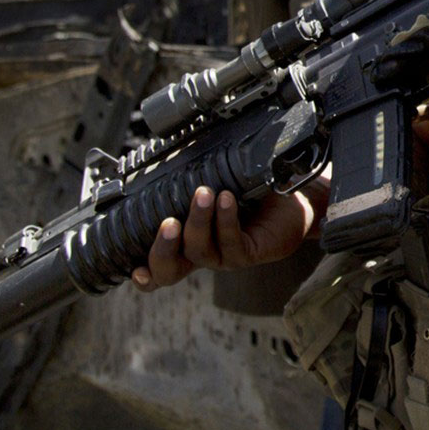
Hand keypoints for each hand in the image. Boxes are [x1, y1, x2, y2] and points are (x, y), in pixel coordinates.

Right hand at [130, 181, 323, 290]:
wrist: (294, 196)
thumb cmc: (251, 190)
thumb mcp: (215, 183)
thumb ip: (190, 182)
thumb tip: (166, 157)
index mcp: (188, 242)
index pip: (160, 265)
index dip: (144, 272)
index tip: (133, 267)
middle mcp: (203, 253)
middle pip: (170, 271)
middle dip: (163, 250)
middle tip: (167, 223)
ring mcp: (226, 256)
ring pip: (201, 251)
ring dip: (198, 222)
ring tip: (203, 193)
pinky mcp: (250, 253)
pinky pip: (232, 242)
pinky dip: (226, 218)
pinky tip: (226, 198)